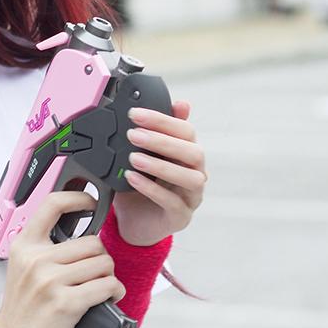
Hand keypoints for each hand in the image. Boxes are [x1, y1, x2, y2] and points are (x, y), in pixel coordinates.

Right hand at [0, 190, 126, 327]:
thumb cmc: (22, 309)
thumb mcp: (23, 268)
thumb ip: (45, 248)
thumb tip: (84, 236)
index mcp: (25, 245)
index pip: (52, 204)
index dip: (78, 197)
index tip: (91, 203)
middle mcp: (36, 258)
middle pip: (93, 242)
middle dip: (101, 258)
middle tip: (94, 273)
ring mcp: (50, 280)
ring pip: (104, 263)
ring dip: (108, 277)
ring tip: (99, 288)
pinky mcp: (66, 302)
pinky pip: (107, 286)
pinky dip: (114, 292)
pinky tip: (107, 298)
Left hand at [115, 99, 207, 245]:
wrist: (133, 221)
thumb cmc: (140, 184)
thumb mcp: (141, 155)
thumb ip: (151, 132)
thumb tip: (163, 106)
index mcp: (187, 154)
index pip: (186, 131)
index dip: (163, 120)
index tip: (136, 114)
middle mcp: (195, 173)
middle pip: (193, 152)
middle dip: (163, 141)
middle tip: (133, 134)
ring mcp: (191, 196)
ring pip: (190, 178)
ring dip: (161, 165)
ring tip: (133, 158)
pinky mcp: (180, 216)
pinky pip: (172, 202)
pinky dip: (151, 188)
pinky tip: (132, 178)